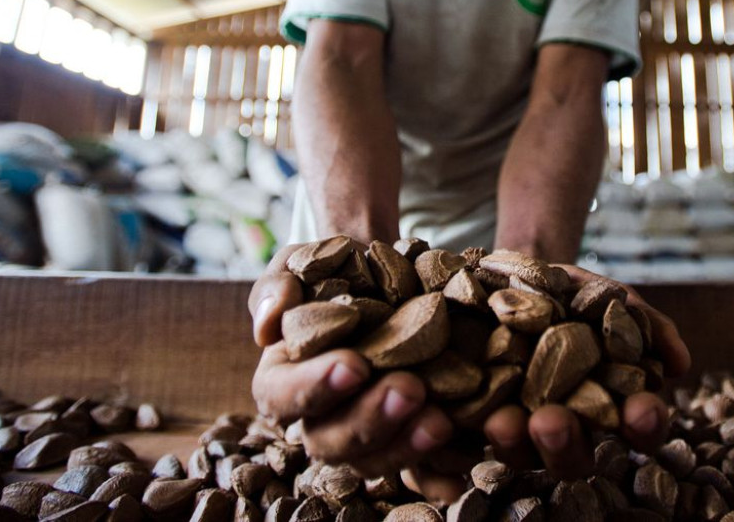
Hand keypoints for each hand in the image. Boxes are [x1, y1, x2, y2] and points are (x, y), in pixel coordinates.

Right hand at [248, 241, 453, 477]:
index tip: (353, 366)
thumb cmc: (333, 271)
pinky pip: (421, 468)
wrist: (387, 274)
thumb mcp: (298, 264)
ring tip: (442, 421)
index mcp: (282, 381)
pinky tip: (465, 451)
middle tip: (410, 389)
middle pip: (332, 441)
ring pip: (375, 460)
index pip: (281, 397)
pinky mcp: (407, 437)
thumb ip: (275, 287)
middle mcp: (320, 417)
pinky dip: (443, 465)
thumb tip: (269, 324)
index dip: (313, 388)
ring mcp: (366, 432)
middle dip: (371, 419)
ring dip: (407, 445)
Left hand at [480, 264, 690, 479]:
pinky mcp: (469, 418)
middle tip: (552, 421)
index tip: (642, 409)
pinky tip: (455, 413)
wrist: (505, 271)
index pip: (637, 429)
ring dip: (512, 442)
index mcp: (607, 405)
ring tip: (502, 419)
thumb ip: (643, 324)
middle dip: (565, 443)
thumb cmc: (569, 291)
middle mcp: (565, 428)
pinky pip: (464, 438)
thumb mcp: (607, 297)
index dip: (644, 426)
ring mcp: (516, 428)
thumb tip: (679, 362)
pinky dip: (460, 431)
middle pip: (573, 459)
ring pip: (518, 455)